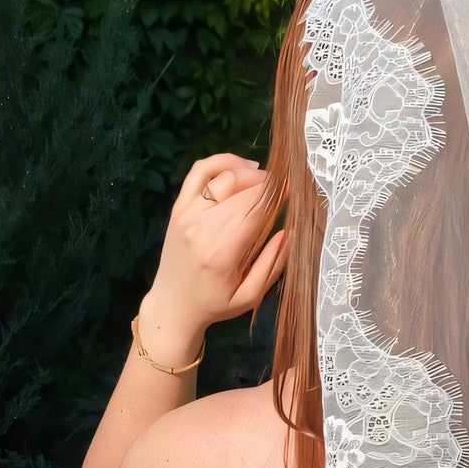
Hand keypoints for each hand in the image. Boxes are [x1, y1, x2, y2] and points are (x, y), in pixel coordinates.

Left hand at [138, 153, 286, 362]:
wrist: (172, 305)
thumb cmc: (214, 305)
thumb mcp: (250, 296)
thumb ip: (272, 264)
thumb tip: (291, 232)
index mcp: (221, 252)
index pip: (256, 208)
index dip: (279, 195)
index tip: (296, 191)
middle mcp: (201, 228)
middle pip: (243, 189)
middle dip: (269, 184)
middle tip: (285, 189)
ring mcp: (186, 214)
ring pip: (224, 176)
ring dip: (250, 173)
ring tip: (266, 182)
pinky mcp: (178, 208)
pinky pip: (200, 172)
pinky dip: (222, 162)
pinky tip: (241, 167)